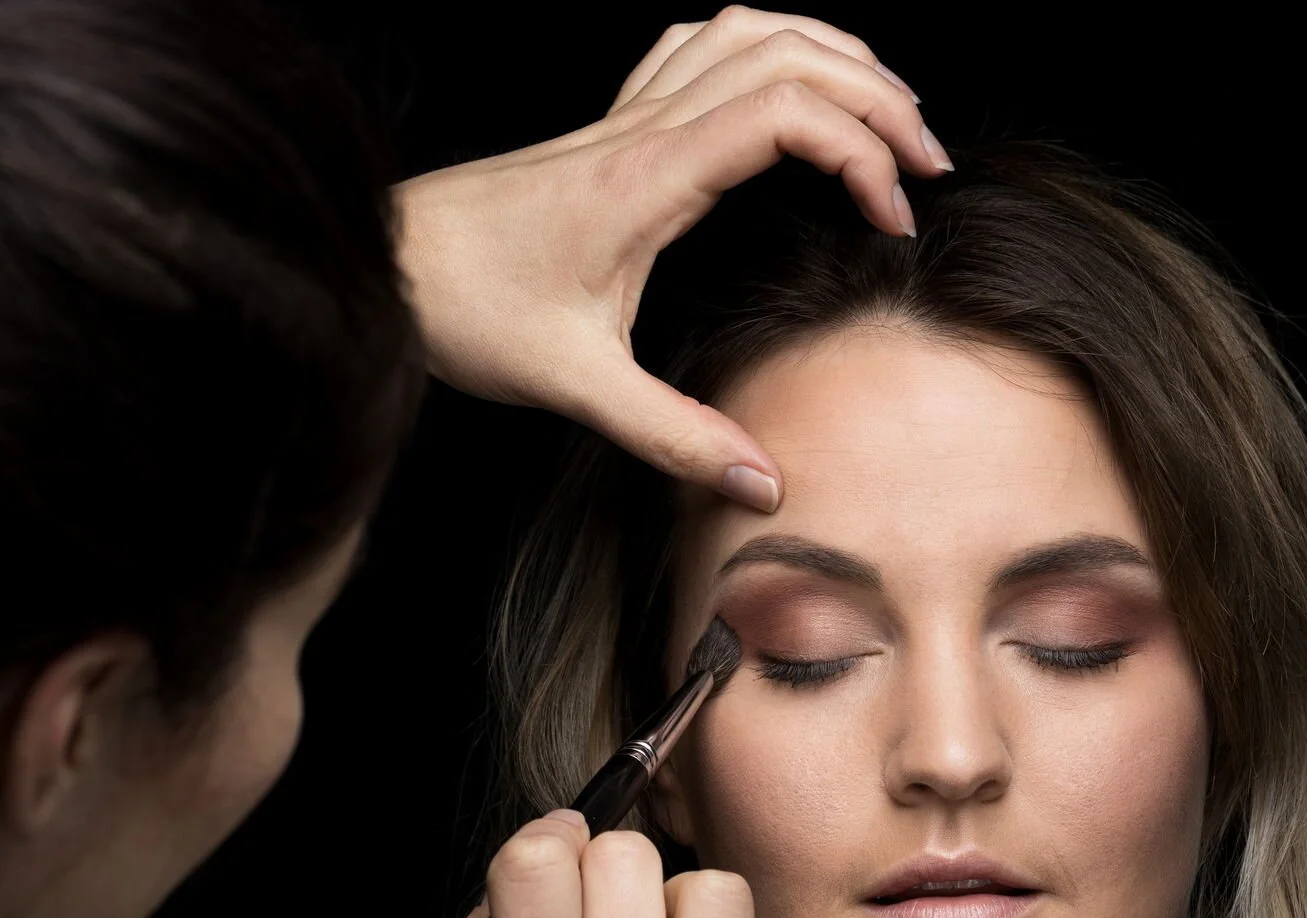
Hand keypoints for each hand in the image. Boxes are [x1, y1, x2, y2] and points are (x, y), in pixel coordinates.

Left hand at [394, 6, 952, 512]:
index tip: (893, 218)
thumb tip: (762, 483)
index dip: (862, 151)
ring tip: (885, 113)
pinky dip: (762, 47)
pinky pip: (695, 46)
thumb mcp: (574, 386)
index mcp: (645, 179)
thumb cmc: (464, 310)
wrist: (382, 263)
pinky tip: (782, 87)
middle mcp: (640, 128)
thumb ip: (673, 435)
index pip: (786, 112)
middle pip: (788, 50)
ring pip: (747, 29)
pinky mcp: (604, 127)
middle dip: (876, 93)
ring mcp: (620, 116)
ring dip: (829, 54)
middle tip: (925, 164)